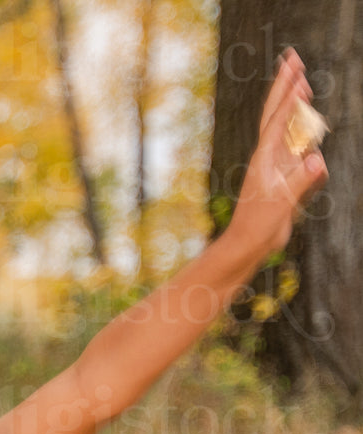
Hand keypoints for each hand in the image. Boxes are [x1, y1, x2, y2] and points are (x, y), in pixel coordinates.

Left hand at [229, 48, 328, 254]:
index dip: (289, 99)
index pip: (278, 121)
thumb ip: (301, 180)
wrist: (248, 243)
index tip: (298, 76)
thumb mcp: (282, 203)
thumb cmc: (260, 225)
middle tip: (293, 58)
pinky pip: (291, 142)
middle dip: (284, 86)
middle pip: (276, 113)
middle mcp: (267, 155)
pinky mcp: (281, 172)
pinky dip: (298, 125)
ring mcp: (274, 162)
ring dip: (292, 101)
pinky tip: (303, 116)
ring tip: (299, 79)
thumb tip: (317, 159)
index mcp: (264, 158)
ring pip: (284, 124)